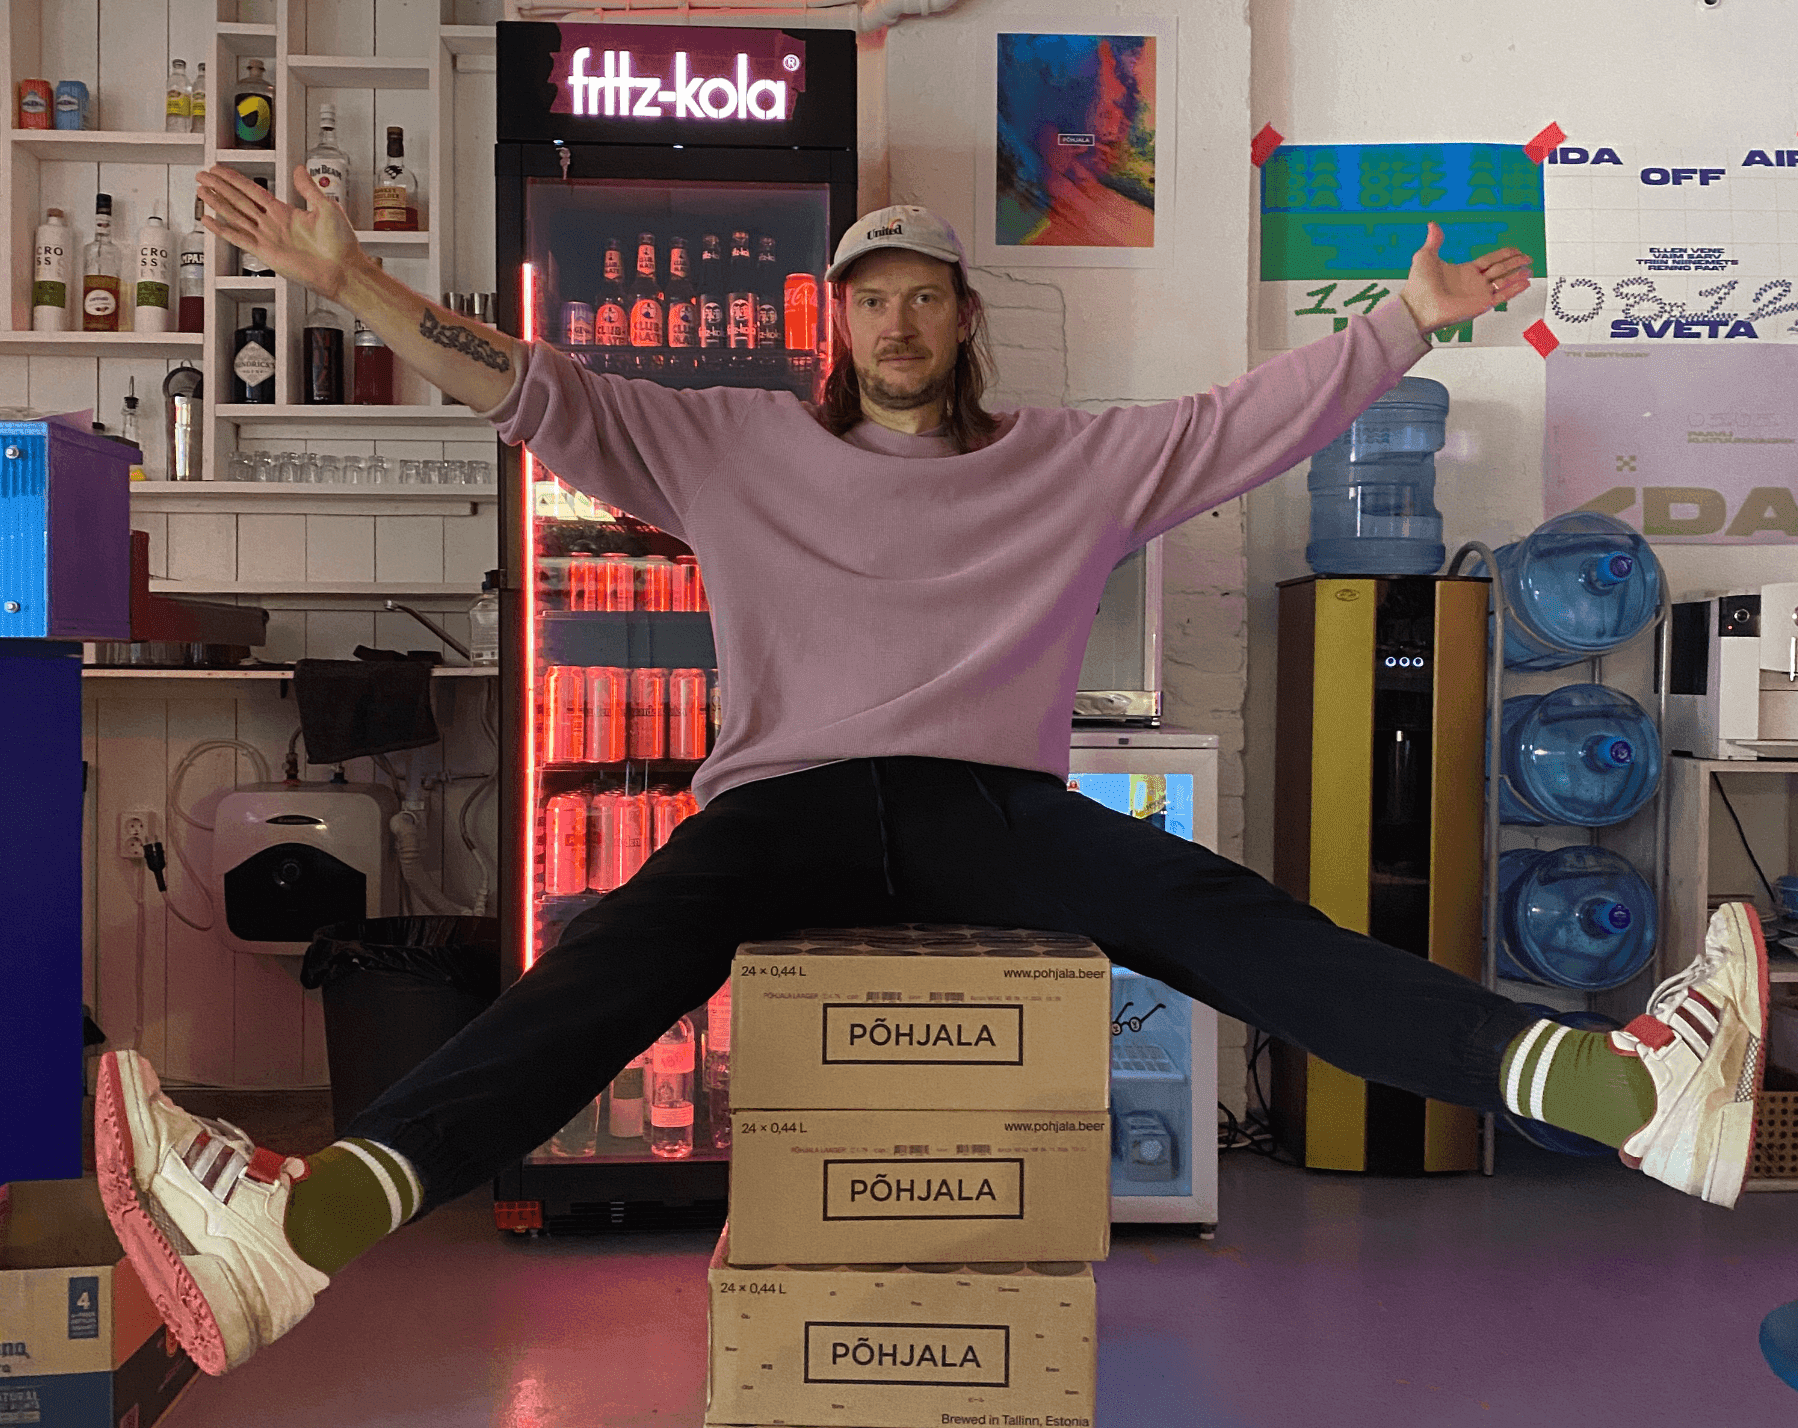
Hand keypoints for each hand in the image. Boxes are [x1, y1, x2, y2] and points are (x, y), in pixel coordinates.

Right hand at [195, 164, 361, 300]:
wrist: (344, 270)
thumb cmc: (341, 244)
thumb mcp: (327, 207)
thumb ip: (308, 187)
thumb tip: (299, 168)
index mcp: (285, 212)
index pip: (253, 191)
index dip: (235, 179)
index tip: (220, 169)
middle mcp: (273, 224)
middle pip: (238, 200)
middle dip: (219, 186)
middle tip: (202, 176)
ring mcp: (268, 238)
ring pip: (234, 216)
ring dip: (217, 203)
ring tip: (200, 191)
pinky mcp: (266, 253)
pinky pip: (238, 239)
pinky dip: (222, 229)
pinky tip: (209, 220)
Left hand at [1398, 221, 1533, 334]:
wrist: (1417, 306)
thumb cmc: (1418, 285)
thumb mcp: (1426, 256)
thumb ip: (1434, 240)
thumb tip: (1432, 224)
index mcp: (1464, 271)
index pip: (1490, 260)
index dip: (1503, 254)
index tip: (1515, 250)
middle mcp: (1473, 282)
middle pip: (1500, 269)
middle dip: (1515, 263)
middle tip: (1528, 258)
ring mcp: (1478, 294)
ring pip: (1504, 282)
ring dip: (1517, 275)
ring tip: (1530, 269)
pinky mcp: (1481, 304)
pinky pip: (1502, 295)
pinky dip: (1514, 289)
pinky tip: (1525, 282)